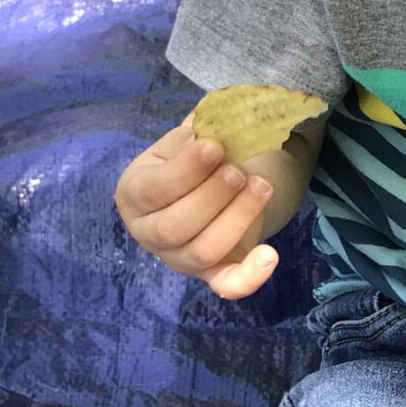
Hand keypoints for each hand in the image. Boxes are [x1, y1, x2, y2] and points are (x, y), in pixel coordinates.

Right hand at [114, 119, 280, 299]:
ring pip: (203, 251)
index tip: (216, 147)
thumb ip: (197, 130)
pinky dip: (249, 277)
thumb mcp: (189, 138)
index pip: (154, 189)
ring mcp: (181, 259)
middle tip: (238, 171)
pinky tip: (270, 256)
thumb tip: (214, 120)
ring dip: (236, 217)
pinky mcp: (213, 275)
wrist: (220, 182)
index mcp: (134, 194)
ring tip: (261, 186)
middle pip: (174, 227)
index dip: (186, 170)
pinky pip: (227, 286)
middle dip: (212, 196)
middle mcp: (150, 233)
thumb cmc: (196, 158)